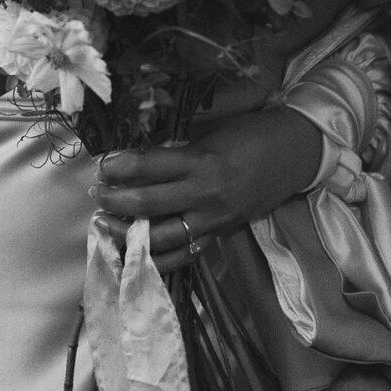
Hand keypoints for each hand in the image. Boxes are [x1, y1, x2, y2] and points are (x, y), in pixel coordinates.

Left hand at [94, 105, 323, 267]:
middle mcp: (206, 194)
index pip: (149, 166)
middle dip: (116, 201)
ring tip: (106, 224)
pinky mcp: (221, 234)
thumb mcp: (210, 132)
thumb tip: (138, 154)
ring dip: (129, 233)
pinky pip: (185, 254)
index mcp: (202, 161)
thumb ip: (177, 147)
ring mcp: (214, 220)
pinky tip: (137, 254)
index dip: (120, 166)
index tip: (102, 164)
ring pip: (163, 237)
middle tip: (96, 195)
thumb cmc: (250, 133)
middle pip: (150, 204)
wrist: (294, 154)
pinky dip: (159, 258)